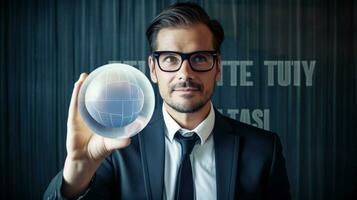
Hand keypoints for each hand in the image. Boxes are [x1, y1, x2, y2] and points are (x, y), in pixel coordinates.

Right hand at [62, 73, 130, 197]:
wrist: (84, 159)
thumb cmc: (99, 150)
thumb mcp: (111, 144)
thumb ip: (119, 141)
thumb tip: (130, 139)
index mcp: (102, 117)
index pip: (107, 102)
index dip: (110, 92)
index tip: (115, 80)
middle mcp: (92, 114)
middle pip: (94, 97)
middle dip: (96, 85)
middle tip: (99, 73)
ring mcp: (82, 116)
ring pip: (82, 98)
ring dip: (83, 86)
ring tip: (85, 75)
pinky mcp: (73, 119)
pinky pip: (74, 104)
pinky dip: (76, 94)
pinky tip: (78, 85)